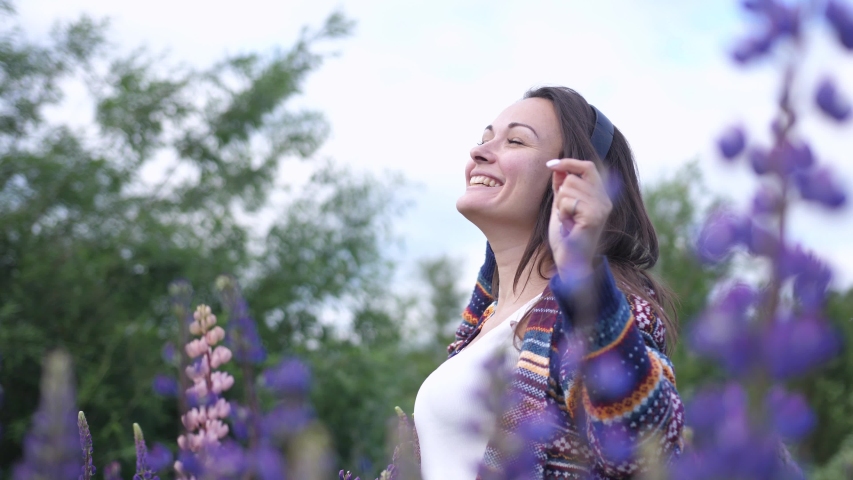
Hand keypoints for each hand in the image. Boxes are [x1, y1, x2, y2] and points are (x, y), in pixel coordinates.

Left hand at [546, 158, 611, 276]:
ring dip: (560, 204)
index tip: (550, 165)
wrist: (569, 260)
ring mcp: (601, 208)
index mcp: (600, 196)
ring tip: (567, 220)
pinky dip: (562, 213)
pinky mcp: (593, 217)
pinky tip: (568, 225)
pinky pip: (568, 201)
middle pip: (574, 177)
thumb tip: (558, 166)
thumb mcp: (562, 205)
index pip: (588, 167)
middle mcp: (605, 201)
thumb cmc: (565, 235)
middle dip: (561, 193)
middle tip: (565, 212)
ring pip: (569, 188)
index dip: (569, 162)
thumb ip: (562, 186)